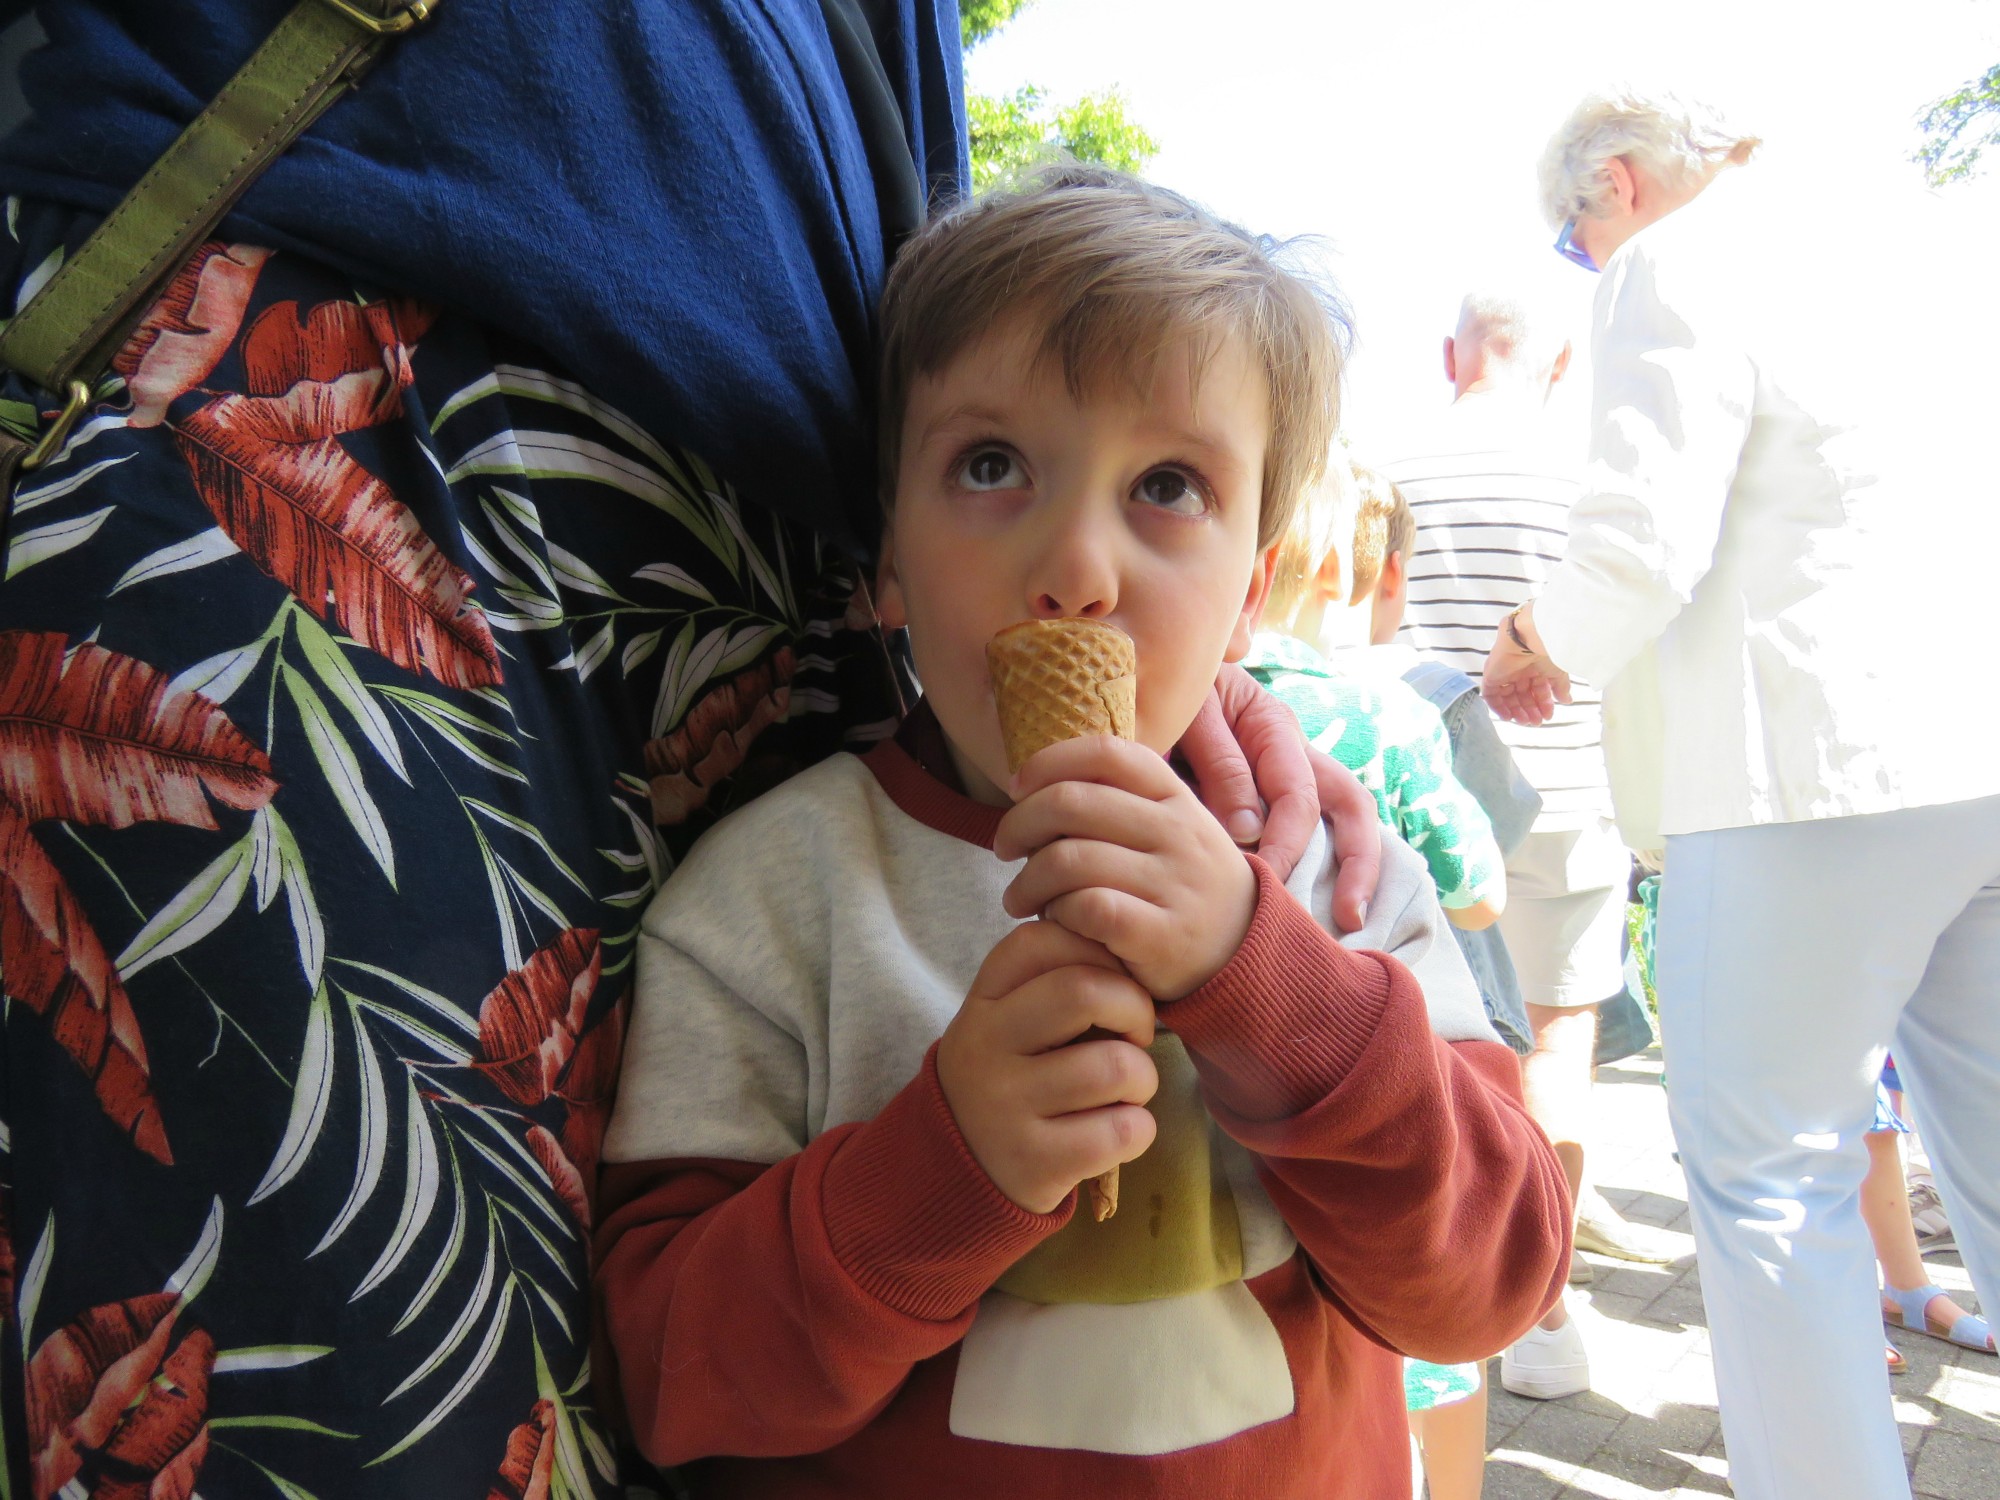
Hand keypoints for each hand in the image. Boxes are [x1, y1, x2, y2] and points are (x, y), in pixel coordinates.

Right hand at [936, 920, 1159, 1214]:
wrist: (964, 1171)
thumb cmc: (1013, 1078)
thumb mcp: (1009, 1021)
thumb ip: (1053, 981)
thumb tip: (1127, 956)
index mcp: (981, 1003)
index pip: (1042, 940)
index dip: (1097, 951)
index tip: (1112, 982)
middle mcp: (985, 1047)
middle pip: (1085, 991)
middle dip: (1135, 1008)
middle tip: (1135, 1035)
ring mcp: (1005, 1106)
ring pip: (1116, 1066)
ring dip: (1143, 1078)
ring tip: (1125, 1091)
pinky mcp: (1035, 1161)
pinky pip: (1123, 1129)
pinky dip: (1139, 1128)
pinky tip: (1116, 1131)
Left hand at [997, 735, 1257, 1000]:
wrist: (1246, 955)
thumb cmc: (1184, 885)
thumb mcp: (1172, 828)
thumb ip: (1121, 800)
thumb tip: (1038, 782)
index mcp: (1176, 797)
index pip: (1105, 753)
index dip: (1048, 762)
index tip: (1016, 788)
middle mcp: (1179, 833)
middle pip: (1071, 803)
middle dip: (1018, 824)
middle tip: (1004, 848)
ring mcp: (1174, 884)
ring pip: (1068, 859)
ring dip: (1026, 881)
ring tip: (1017, 898)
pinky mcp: (1162, 935)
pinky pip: (1086, 908)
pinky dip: (1056, 913)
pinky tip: (1052, 922)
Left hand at [1177, 665, 1379, 930]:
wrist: (1146, 676)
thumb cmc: (1166, 691)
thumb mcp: (1191, 712)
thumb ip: (1220, 762)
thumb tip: (1248, 829)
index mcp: (1275, 727)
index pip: (1299, 794)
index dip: (1287, 842)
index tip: (1265, 882)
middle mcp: (1293, 754)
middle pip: (1350, 805)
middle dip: (1356, 863)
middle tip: (1347, 918)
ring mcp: (1286, 778)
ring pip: (1342, 820)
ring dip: (1354, 868)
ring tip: (1352, 921)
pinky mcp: (1266, 801)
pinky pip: (1307, 835)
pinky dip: (1316, 869)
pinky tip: (1312, 910)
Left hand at [1482, 634, 1571, 727]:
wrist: (1531, 637)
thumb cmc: (1547, 650)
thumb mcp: (1558, 671)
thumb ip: (1561, 687)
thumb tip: (1566, 700)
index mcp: (1535, 666)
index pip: (1537, 689)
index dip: (1543, 703)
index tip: (1549, 715)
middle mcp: (1519, 669)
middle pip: (1523, 695)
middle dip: (1530, 710)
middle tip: (1537, 722)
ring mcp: (1504, 672)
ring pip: (1508, 697)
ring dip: (1517, 711)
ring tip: (1527, 722)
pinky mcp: (1491, 675)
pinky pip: (1491, 695)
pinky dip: (1498, 707)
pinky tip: (1510, 717)